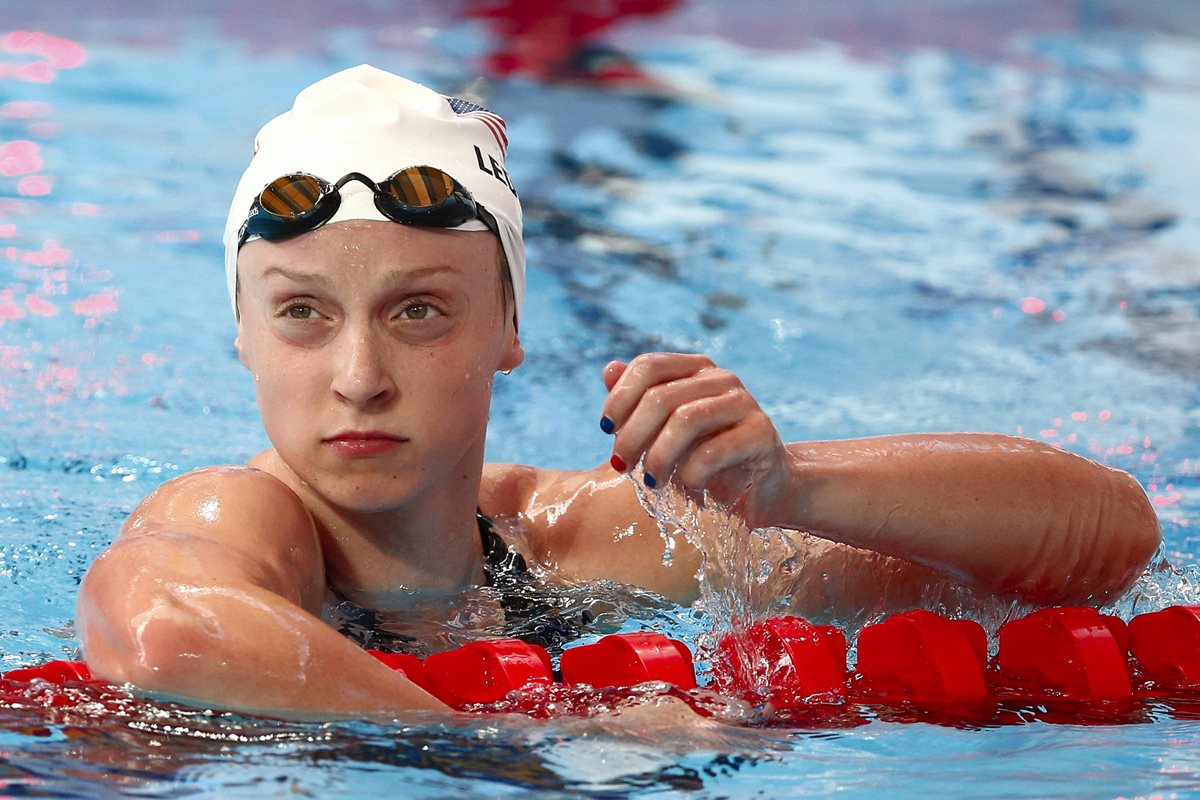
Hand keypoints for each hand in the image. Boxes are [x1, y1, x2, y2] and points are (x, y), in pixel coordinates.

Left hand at [599, 353, 792, 527]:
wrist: (760, 488)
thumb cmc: (705, 459)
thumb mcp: (663, 433)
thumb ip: (637, 403)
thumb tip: (609, 370)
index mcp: (695, 369)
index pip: (649, 366)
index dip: (620, 397)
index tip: (606, 429)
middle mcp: (721, 379)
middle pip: (661, 396)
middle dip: (632, 435)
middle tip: (621, 466)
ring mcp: (744, 403)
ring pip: (686, 419)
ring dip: (658, 456)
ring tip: (650, 481)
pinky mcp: (761, 433)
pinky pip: (714, 450)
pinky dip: (691, 471)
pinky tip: (687, 486)